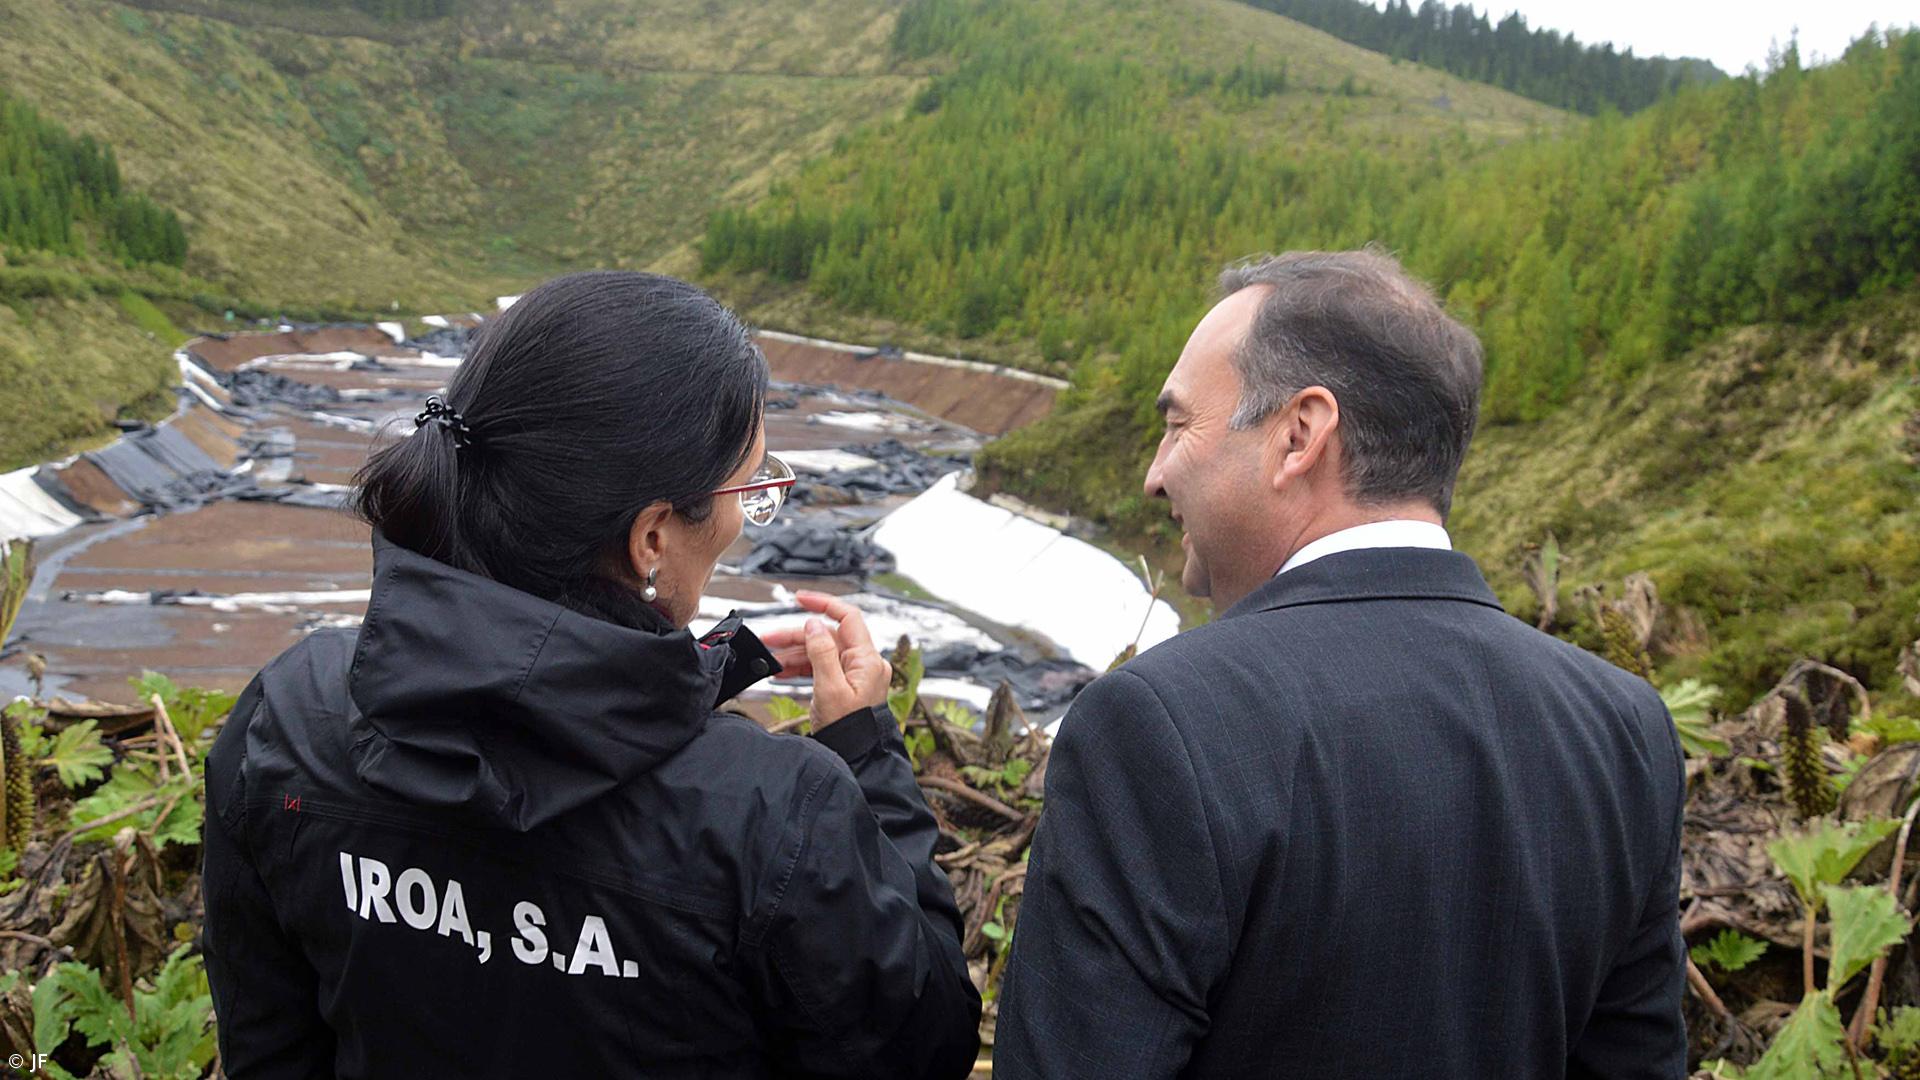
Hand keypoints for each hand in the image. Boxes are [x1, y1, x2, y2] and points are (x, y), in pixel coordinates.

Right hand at [759, 591, 891, 729]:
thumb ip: (821, 653)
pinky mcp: (845, 686)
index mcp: (867, 659)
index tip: (800, 599)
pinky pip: (821, 668)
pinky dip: (802, 668)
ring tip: (770, 659)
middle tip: (769, 639)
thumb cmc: (850, 729)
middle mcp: (863, 663)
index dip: (823, 604)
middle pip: (827, 636)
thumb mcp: (830, 689)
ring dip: (795, 654)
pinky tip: (782, 672)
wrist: (857, 757)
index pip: (847, 617)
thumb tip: (814, 625)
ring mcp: (855, 674)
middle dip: (797, 637)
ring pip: (821, 653)